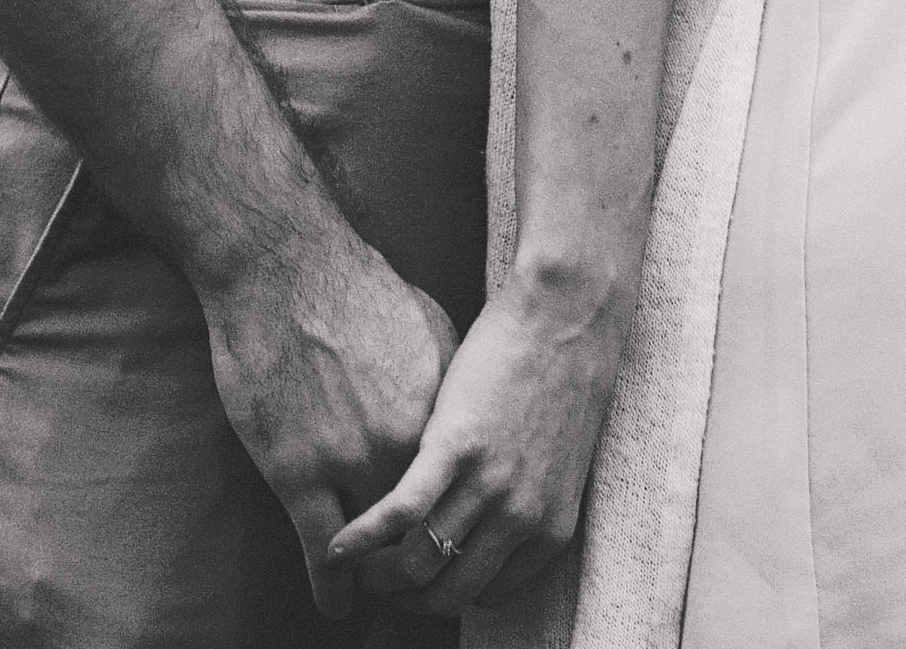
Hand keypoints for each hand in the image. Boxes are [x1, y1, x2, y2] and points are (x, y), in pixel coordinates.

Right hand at [202, 223, 457, 615]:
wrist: (285, 266)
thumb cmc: (357, 287)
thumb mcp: (429, 328)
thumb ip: (448, 385)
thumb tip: (464, 418)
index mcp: (441, 411)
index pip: (462, 493)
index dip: (461, 524)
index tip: (459, 545)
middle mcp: (405, 445)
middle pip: (426, 531)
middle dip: (427, 567)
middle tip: (423, 593)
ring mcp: (351, 463)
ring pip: (378, 555)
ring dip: (380, 586)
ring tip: (379, 604)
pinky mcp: (299, 475)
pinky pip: (324, 556)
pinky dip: (333, 590)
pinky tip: (337, 608)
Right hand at [325, 256, 634, 615]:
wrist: (567, 307)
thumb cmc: (560, 372)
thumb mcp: (553, 459)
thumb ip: (520, 503)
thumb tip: (483, 528)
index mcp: (549, 527)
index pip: (485, 594)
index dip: (445, 593)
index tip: (419, 580)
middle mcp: (521, 517)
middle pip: (448, 592)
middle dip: (404, 598)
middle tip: (375, 583)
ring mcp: (488, 483)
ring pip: (418, 564)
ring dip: (377, 575)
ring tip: (351, 564)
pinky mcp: (454, 444)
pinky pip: (399, 513)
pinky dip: (361, 537)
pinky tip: (338, 544)